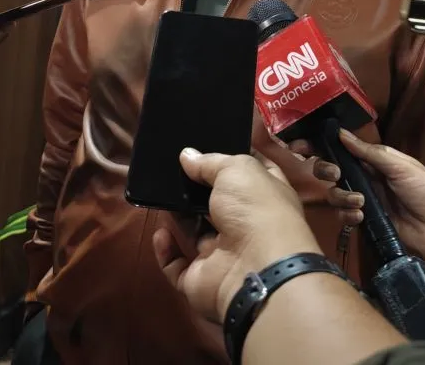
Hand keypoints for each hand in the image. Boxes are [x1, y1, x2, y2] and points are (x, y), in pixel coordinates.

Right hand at [153, 149, 322, 323]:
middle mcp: (246, 226)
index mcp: (264, 197)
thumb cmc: (255, 209)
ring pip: (195, 232)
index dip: (232, 160)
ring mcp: (223, 255)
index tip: (207, 145)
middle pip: (217, 203)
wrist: (256, 269)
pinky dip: (166, 251)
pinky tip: (161, 233)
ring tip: (159, 194)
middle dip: (196, 189)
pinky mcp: (201, 279)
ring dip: (178, 216)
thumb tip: (186, 155)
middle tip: (172, 170)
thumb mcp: (237, 169)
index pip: (250, 174)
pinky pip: (177, 265)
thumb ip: (210, 161)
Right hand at [288, 130, 424, 266]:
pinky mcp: (366, 223)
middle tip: (333, 174)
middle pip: (332, 169)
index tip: (303, 144)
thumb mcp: (403, 167)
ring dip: (341, 195)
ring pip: (335, 193)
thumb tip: (341, 133)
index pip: (344, 148)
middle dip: (325, 169)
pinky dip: (347, 215)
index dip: (323, 145)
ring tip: (359, 202)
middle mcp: (368, 178)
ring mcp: (365, 201)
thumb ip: (371, 153)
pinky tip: (360, 217)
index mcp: (377, 160)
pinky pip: (344, 216)